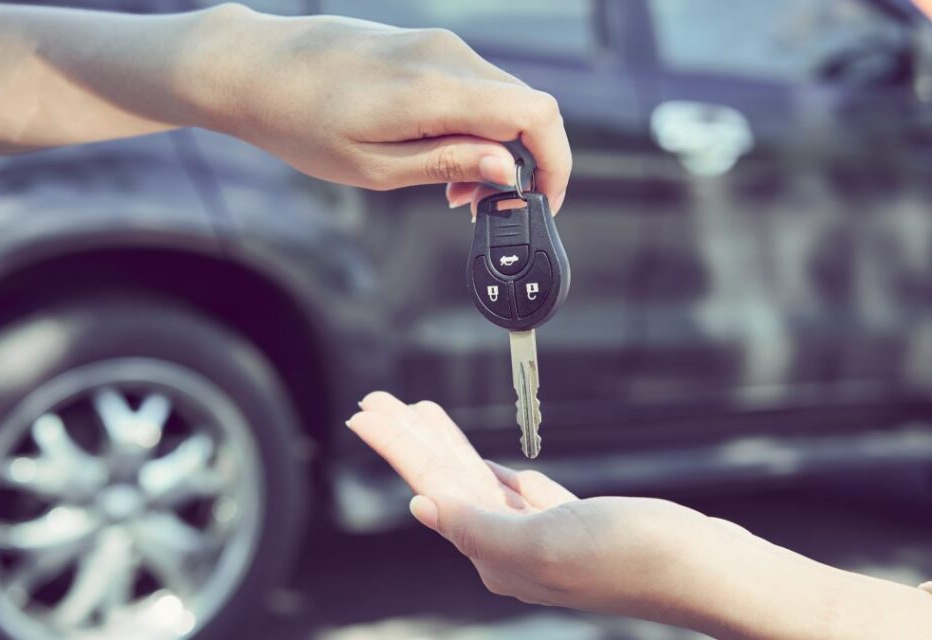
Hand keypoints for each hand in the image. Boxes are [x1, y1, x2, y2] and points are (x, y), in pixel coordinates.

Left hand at [189, 6, 570, 213]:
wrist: (252, 68)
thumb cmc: (299, 122)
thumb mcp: (372, 166)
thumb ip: (447, 163)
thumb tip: (508, 169)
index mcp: (432, 89)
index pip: (533, 115)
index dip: (554, 163)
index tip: (541, 201)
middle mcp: (444, 55)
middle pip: (526, 106)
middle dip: (522, 162)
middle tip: (479, 205)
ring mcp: (435, 44)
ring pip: (502, 96)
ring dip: (496, 146)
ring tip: (452, 187)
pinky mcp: (424, 44)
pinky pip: (474, 85)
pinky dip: (474, 124)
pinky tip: (438, 151)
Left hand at [346, 392, 722, 619]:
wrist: (703, 569)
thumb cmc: (626, 558)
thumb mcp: (539, 544)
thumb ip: (477, 524)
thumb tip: (424, 508)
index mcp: (497, 554)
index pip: (431, 487)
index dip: (397, 447)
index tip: (366, 414)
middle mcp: (514, 548)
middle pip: (448, 480)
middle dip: (413, 439)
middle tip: (379, 402)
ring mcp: (546, 536)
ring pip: (482, 481)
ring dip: (451, 446)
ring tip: (421, 414)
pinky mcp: (578, 524)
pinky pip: (522, 493)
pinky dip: (500, 475)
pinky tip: (487, 467)